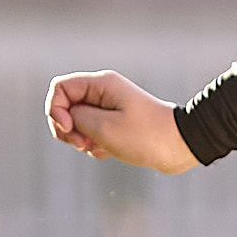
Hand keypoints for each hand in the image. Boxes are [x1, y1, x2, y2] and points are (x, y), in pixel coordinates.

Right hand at [44, 70, 194, 171]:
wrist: (181, 147)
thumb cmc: (146, 136)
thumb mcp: (104, 128)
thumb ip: (75, 118)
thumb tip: (65, 116)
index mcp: (101, 84)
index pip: (60, 88)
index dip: (55, 110)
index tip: (70, 129)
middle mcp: (103, 92)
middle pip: (65, 106)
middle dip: (67, 129)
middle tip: (83, 144)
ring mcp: (109, 109)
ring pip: (77, 123)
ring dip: (81, 140)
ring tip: (100, 148)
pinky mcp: (116, 125)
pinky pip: (92, 134)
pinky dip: (95, 146)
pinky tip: (109, 152)